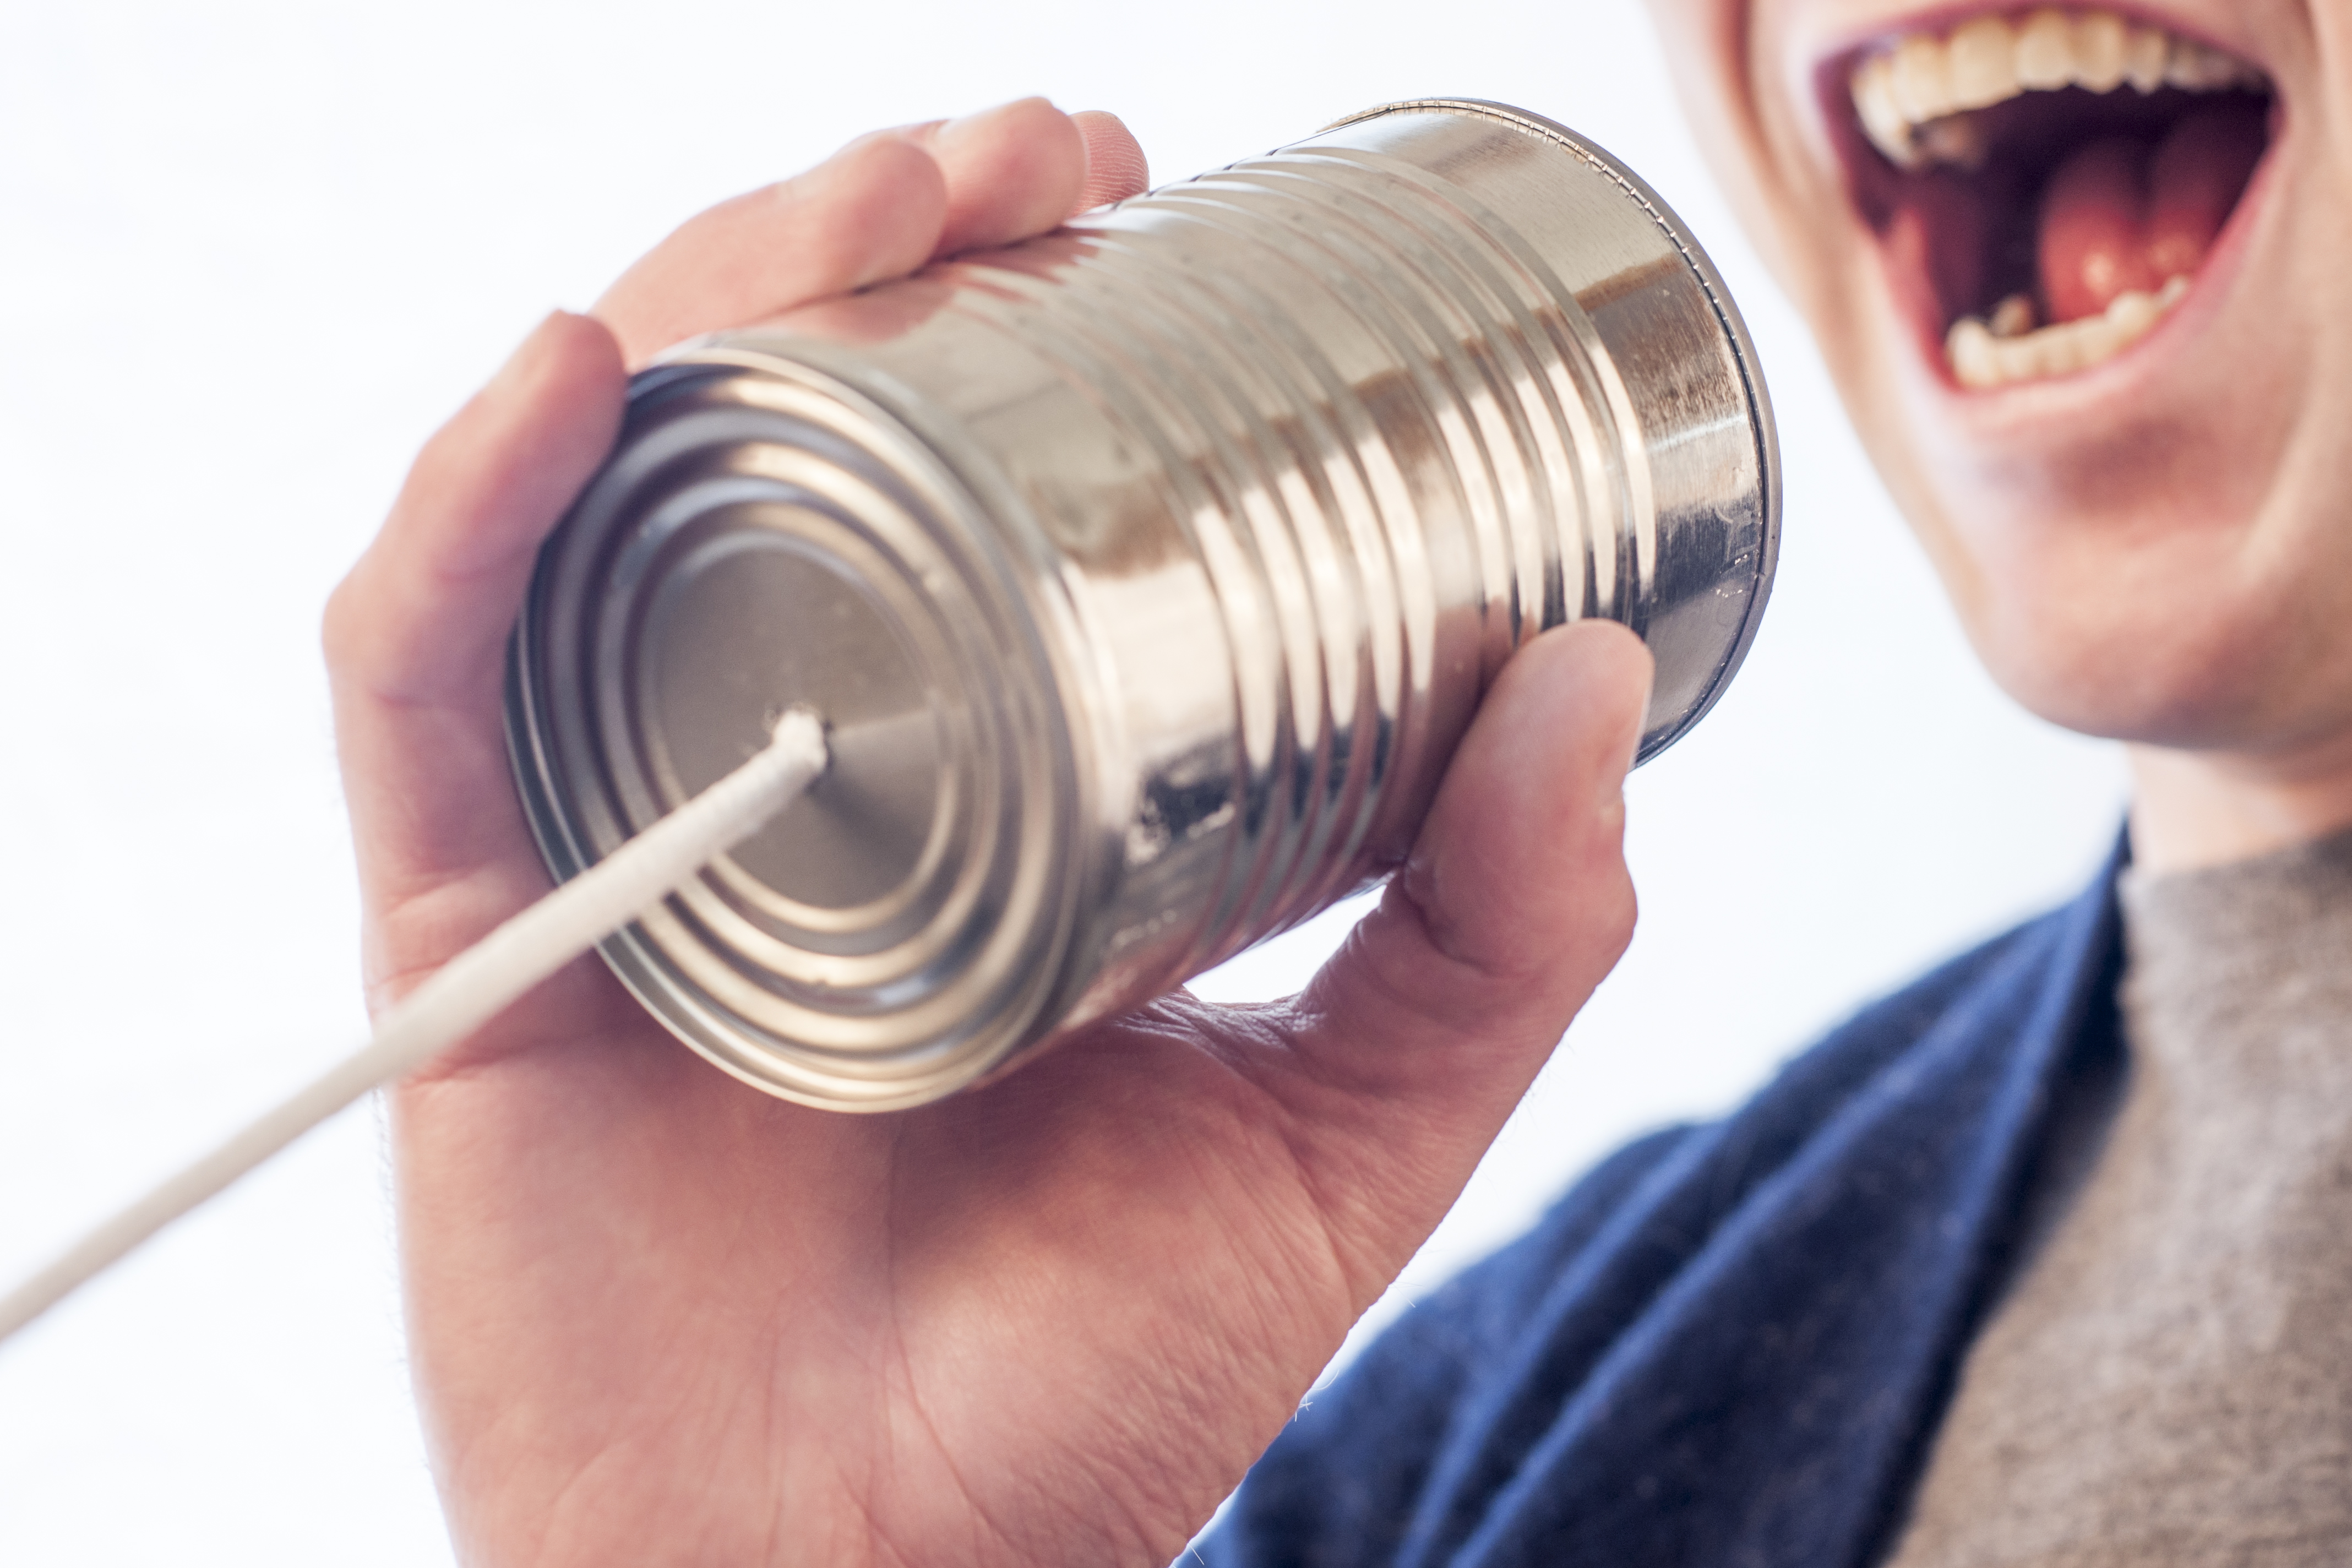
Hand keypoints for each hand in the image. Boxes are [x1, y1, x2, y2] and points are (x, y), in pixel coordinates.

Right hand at [324, 98, 1651, 1567]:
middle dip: (879, 247)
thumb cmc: (1094, 1392)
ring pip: (603, 497)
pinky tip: (570, 375)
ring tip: (869, 194)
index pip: (948, 490)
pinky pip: (420, 677)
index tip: (1138, 197)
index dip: (1017, 312)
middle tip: (1032, 150)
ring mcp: (619, 831)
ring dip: (707, 297)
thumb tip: (1594, 673)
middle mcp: (776, 775)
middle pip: (775, 441)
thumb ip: (1496, 935)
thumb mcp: (1345, 1129)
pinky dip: (465, 513)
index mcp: (955, 799)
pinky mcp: (480, 928)